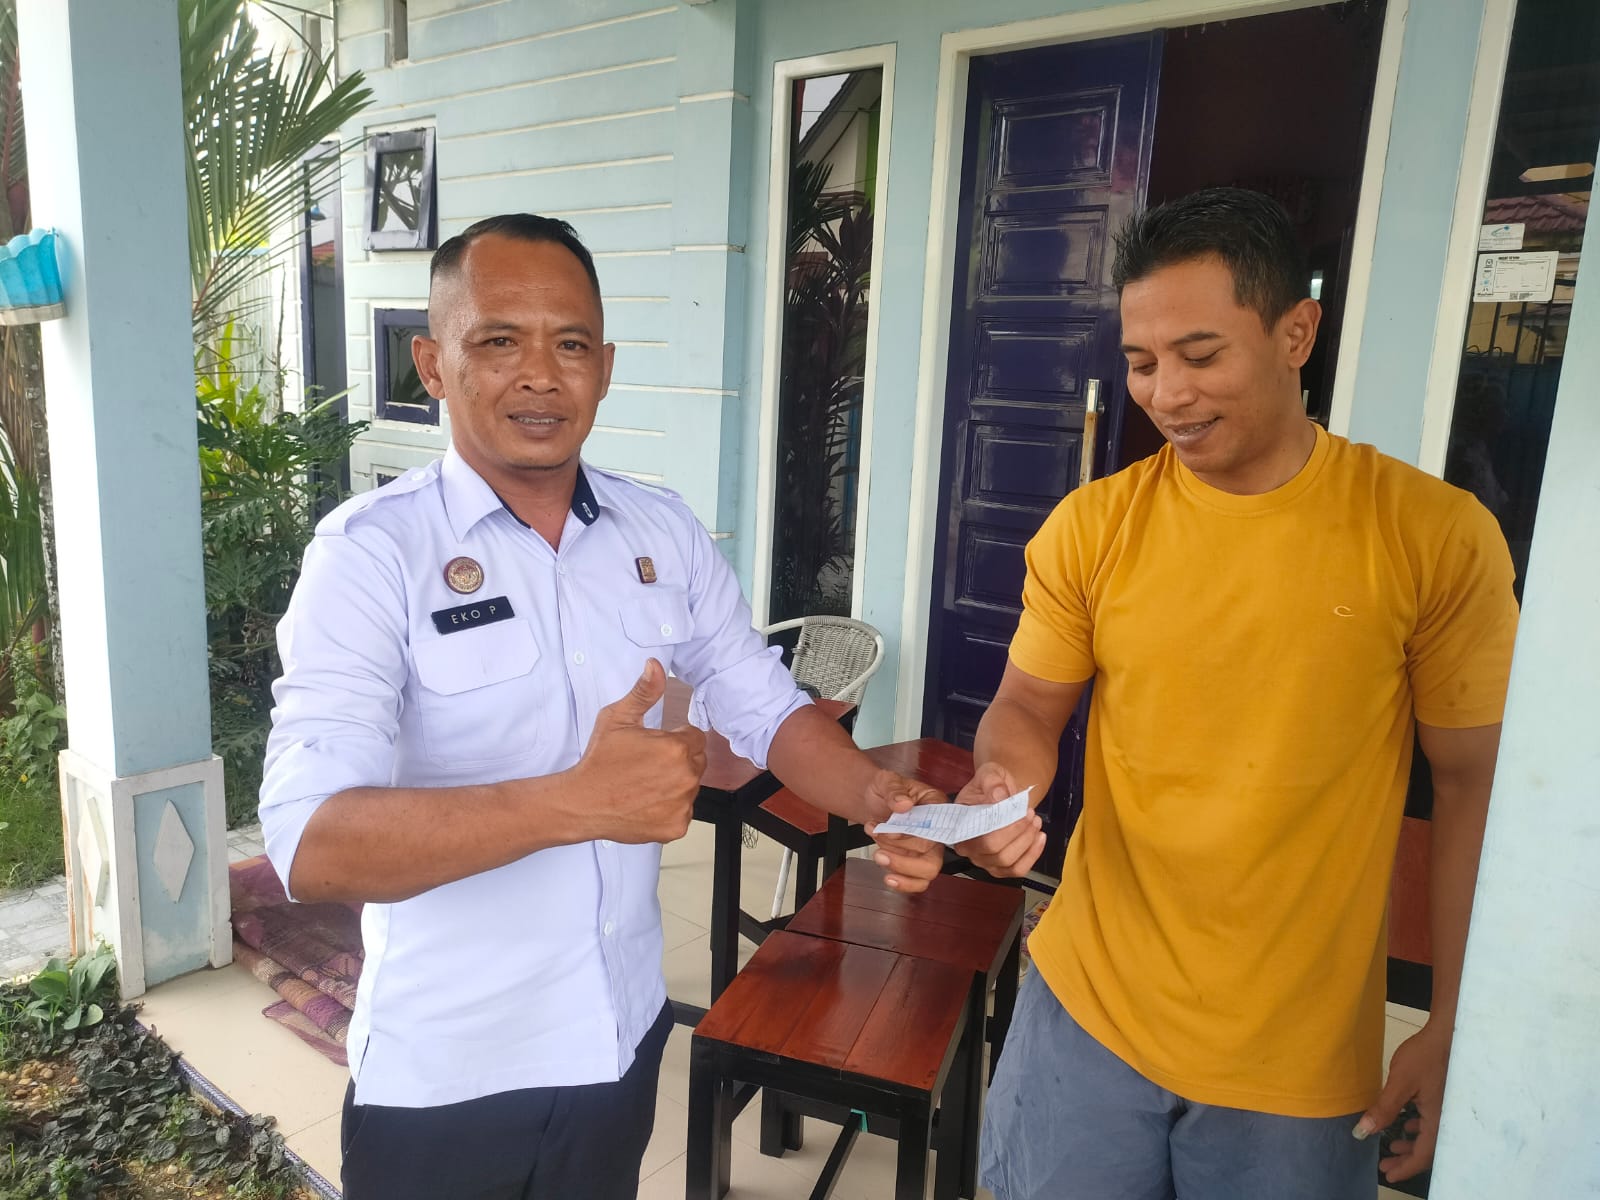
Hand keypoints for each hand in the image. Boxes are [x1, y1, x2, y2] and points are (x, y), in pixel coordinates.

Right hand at [574, 659, 706, 844]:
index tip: (654, 746)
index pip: (694, 737)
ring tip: (645, 785)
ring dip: (675, 784)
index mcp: (676, 748)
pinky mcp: (676, 826)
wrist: (581, 802)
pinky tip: (646, 803)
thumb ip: (644, 692)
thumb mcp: (617, 718)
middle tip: (648, 765)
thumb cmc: (599, 761)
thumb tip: (656, 666)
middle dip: (678, 760)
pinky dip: (670, 808)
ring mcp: (682, 804)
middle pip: (696, 761)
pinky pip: (684, 811)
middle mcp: (685, 777)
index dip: (674, 739)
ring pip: (691, 787)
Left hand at [862, 770, 945, 893]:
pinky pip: (918, 881)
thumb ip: (894, 790)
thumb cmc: (884, 789)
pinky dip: (903, 883)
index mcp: (936, 805)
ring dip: (901, 868)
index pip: (939, 826)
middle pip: (934, 855)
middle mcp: (936, 829)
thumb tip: (903, 804)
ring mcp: (927, 848)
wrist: (871, 800)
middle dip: (903, 854)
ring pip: (927, 871)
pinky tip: (887, 875)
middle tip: (880, 847)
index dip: (917, 834)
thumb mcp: (886, 781)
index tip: (893, 830)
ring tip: (878, 855)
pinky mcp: (915, 861)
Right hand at [952, 761, 1045, 877]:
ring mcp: (985, 860)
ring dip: (1027, 842)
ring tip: (1035, 821)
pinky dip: (1032, 855)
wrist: (1001, 792)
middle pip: (994, 851)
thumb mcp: (989, 774)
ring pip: (1007, 862)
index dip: (1001, 827)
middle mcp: (968, 848)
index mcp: (959, 826)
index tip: (1018, 810)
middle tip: (1030, 813)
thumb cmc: (991, 784)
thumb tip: (999, 796)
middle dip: (1017, 832)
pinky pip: (1018, 870)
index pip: (977, 836)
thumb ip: (992, 782)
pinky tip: (1040, 837)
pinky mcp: (1001, 866)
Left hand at [1354, 1021, 1452, 1182]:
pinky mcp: (1444, 1098)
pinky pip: (1432, 1122)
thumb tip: (1363, 1132)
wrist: (1448, 1034)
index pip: (1423, 1154)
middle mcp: (1447, 1119)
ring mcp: (1447, 1109)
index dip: (1406, 1167)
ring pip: (1429, 1136)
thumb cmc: (1424, 1057)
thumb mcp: (1400, 1083)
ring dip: (1410, 1143)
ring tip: (1392, 1146)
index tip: (1389, 1175)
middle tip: (1386, 1164)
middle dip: (1406, 1159)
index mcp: (1439, 1121)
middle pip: (1427, 1150)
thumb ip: (1383, 1109)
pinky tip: (1407, 1122)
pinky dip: (1417, 1128)